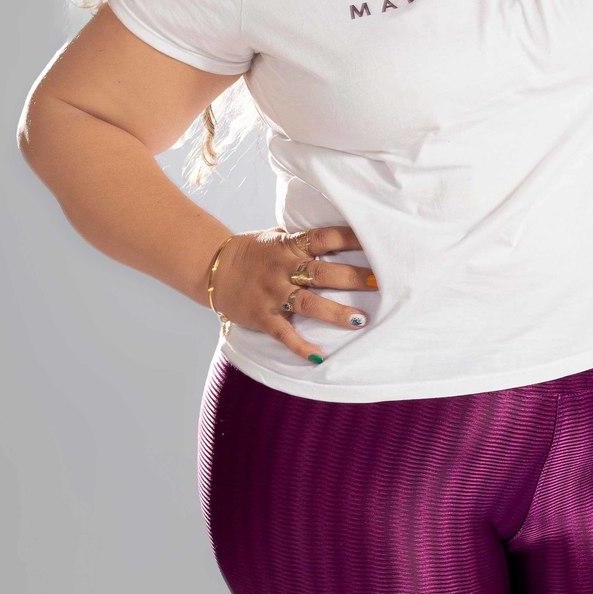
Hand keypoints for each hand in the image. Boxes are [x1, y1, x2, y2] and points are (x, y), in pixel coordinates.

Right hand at [210, 225, 377, 363]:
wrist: (211, 268)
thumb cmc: (251, 252)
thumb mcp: (275, 237)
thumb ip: (301, 240)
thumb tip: (336, 236)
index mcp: (289, 246)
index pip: (324, 238)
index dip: (350, 238)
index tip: (376, 241)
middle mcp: (283, 269)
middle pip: (323, 273)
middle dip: (353, 278)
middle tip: (381, 283)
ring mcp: (273, 293)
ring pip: (308, 303)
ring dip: (335, 312)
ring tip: (360, 320)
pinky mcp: (263, 316)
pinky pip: (284, 333)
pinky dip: (301, 347)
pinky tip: (319, 357)